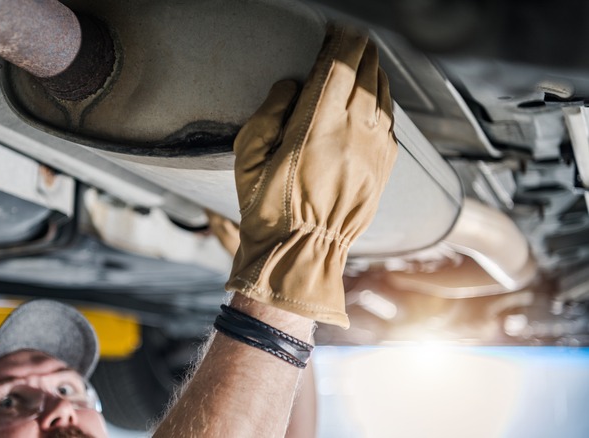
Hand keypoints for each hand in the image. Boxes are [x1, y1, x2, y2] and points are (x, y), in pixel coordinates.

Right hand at [226, 24, 397, 327]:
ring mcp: (374, 152)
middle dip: (360, 50)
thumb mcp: (247, 158)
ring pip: (383, 95)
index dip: (340, 42)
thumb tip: (293, 84)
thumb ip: (269, 113)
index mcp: (316, 128)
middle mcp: (353, 134)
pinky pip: (391, 122)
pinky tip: (375, 96)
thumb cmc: (268, 208)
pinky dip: (384, 100)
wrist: (302, 253)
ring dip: (375, 71)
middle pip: (367, 74)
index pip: (338, 67)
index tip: (336, 29)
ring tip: (364, 58)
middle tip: (351, 38)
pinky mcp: (384, 169)